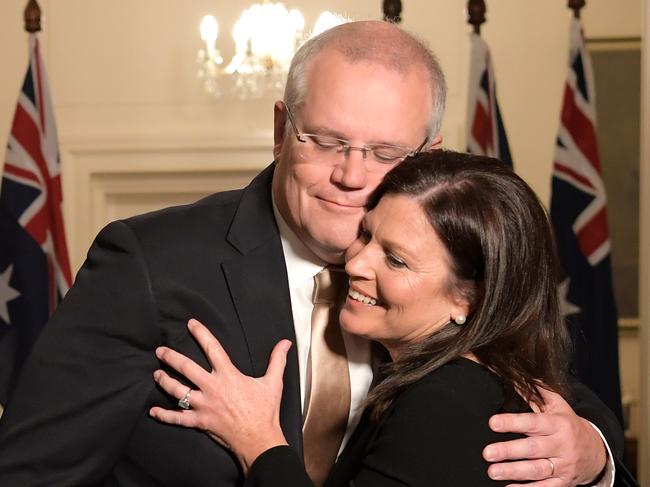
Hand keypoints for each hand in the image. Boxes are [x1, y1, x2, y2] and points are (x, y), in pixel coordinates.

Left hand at [149, 319, 291, 472]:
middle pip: (186, 368)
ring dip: (165, 381)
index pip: (212, 348)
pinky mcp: (200, 422)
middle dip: (171, 358)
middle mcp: (212, 388)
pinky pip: (178, 418)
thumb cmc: (265, 411)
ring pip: (178, 391)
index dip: (201, 334)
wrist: (259, 439)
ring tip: (157, 374)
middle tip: (160, 351)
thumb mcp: (273, 382)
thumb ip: (277, 360)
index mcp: (228, 375)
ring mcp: (204, 406)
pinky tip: (154, 412)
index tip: (191, 324)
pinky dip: (164, 415)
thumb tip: (285, 343)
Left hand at [483, 387, 606, 485]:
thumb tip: (516, 376)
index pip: (533, 422)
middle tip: (487, 453)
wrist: (597, 451)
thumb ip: (538, 392)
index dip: (513, 423)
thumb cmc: (569, 424)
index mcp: (558, 424)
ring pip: (537, 470)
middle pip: (533, 449)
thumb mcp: (558, 405)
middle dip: (509, 451)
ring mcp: (563, 466)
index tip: (493, 423)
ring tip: (493, 471)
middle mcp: (561, 445)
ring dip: (513, 472)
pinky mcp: (564, 482)